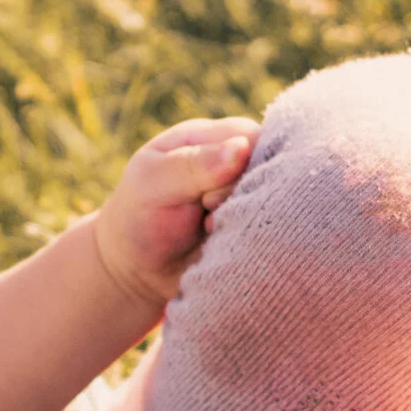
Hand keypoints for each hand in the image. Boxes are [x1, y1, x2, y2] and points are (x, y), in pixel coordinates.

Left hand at [91, 117, 259, 308]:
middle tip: (205, 213)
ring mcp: (247, 197)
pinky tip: (222, 244)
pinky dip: (249, 240)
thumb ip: (195, 164)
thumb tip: (241, 148)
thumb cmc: (139, 219)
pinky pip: (272, 230)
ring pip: (272, 201)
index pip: (250, 137)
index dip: (238, 165)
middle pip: (267, 169)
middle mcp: (236, 163)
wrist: (138, 273)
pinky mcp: (253, 228)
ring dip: (242, 220)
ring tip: (209, 230)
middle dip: (238, 196)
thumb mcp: (155, 183)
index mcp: (210, 138)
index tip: (206, 194)